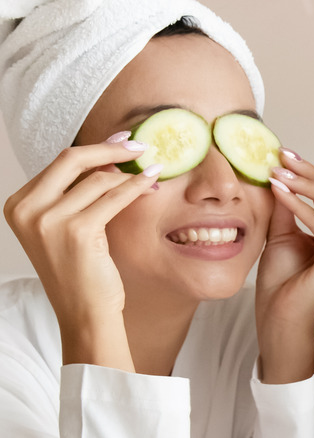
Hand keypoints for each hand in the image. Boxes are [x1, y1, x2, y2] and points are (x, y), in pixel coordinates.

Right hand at [3, 133, 158, 370]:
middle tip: (139, 146)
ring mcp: (49, 221)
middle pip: (72, 159)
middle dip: (110, 149)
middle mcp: (27, 210)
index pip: (60, 164)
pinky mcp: (77, 231)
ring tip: (152, 174)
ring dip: (130, 174)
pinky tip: (152, 182)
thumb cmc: (80, 271)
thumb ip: (76, 193)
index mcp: (19, 205)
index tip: (120, 143)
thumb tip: (110, 158)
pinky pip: (115, 197)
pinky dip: (137, 186)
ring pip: (98, 180)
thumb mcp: (65, 227)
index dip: (95, 150)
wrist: (83, 313)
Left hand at [255, 148, 313, 382]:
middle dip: (307, 172)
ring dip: (305, 184)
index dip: (307, 173)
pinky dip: (301, 205)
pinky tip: (280, 192)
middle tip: (281, 156)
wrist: (279, 318)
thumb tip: (279, 173)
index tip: (282, 155)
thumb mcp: (280, 233)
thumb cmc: (281, 284)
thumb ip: (285, 206)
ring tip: (277, 171)